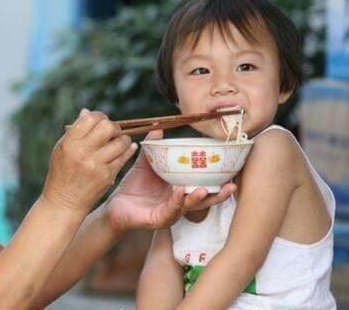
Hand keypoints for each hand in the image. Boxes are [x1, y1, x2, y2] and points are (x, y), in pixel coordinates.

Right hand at [42, 109, 137, 214]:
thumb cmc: (61, 173)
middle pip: (108, 127)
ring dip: (123, 139)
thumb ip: (75, 131)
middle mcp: (82, 152)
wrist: (64, 202)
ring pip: (120, 142)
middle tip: (112, 132)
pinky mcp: (107, 176)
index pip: (90, 118)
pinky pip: (124, 157)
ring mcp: (96, 165)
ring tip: (118, 142)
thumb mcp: (61, 149)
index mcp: (69, 143)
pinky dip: (128, 150)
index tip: (101, 121)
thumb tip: (87, 112)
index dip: (99, 117)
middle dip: (113, 126)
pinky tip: (127, 148)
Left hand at [106, 130, 235, 231]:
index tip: (232, 173)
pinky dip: (176, 201)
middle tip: (232, 186)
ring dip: (198, 199)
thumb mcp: (146, 165)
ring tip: (204, 190)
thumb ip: (154, 148)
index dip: (218, 182)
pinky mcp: (158, 220)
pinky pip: (170, 211)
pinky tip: (179, 192)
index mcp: (181, 189)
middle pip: (204, 200)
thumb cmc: (134, 187)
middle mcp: (179, 203)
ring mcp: (171, 212)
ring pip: (189, 207)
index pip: (204, 186)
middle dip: (219, 195)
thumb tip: (158, 128)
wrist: (115, 205)